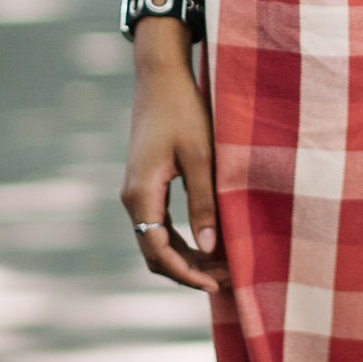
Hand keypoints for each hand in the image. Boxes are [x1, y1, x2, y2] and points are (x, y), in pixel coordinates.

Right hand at [120, 29, 228, 291]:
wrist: (160, 76)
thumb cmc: (184, 110)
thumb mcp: (200, 156)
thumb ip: (204, 202)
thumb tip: (210, 246)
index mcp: (142, 193)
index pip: (158, 251)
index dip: (186, 274)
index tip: (217, 285)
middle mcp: (132, 198)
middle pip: (155, 252)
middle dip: (190, 271)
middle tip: (229, 278)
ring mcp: (137, 193)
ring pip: (157, 242)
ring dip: (188, 258)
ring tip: (225, 266)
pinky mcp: (145, 186)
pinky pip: (160, 226)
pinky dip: (183, 241)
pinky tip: (211, 243)